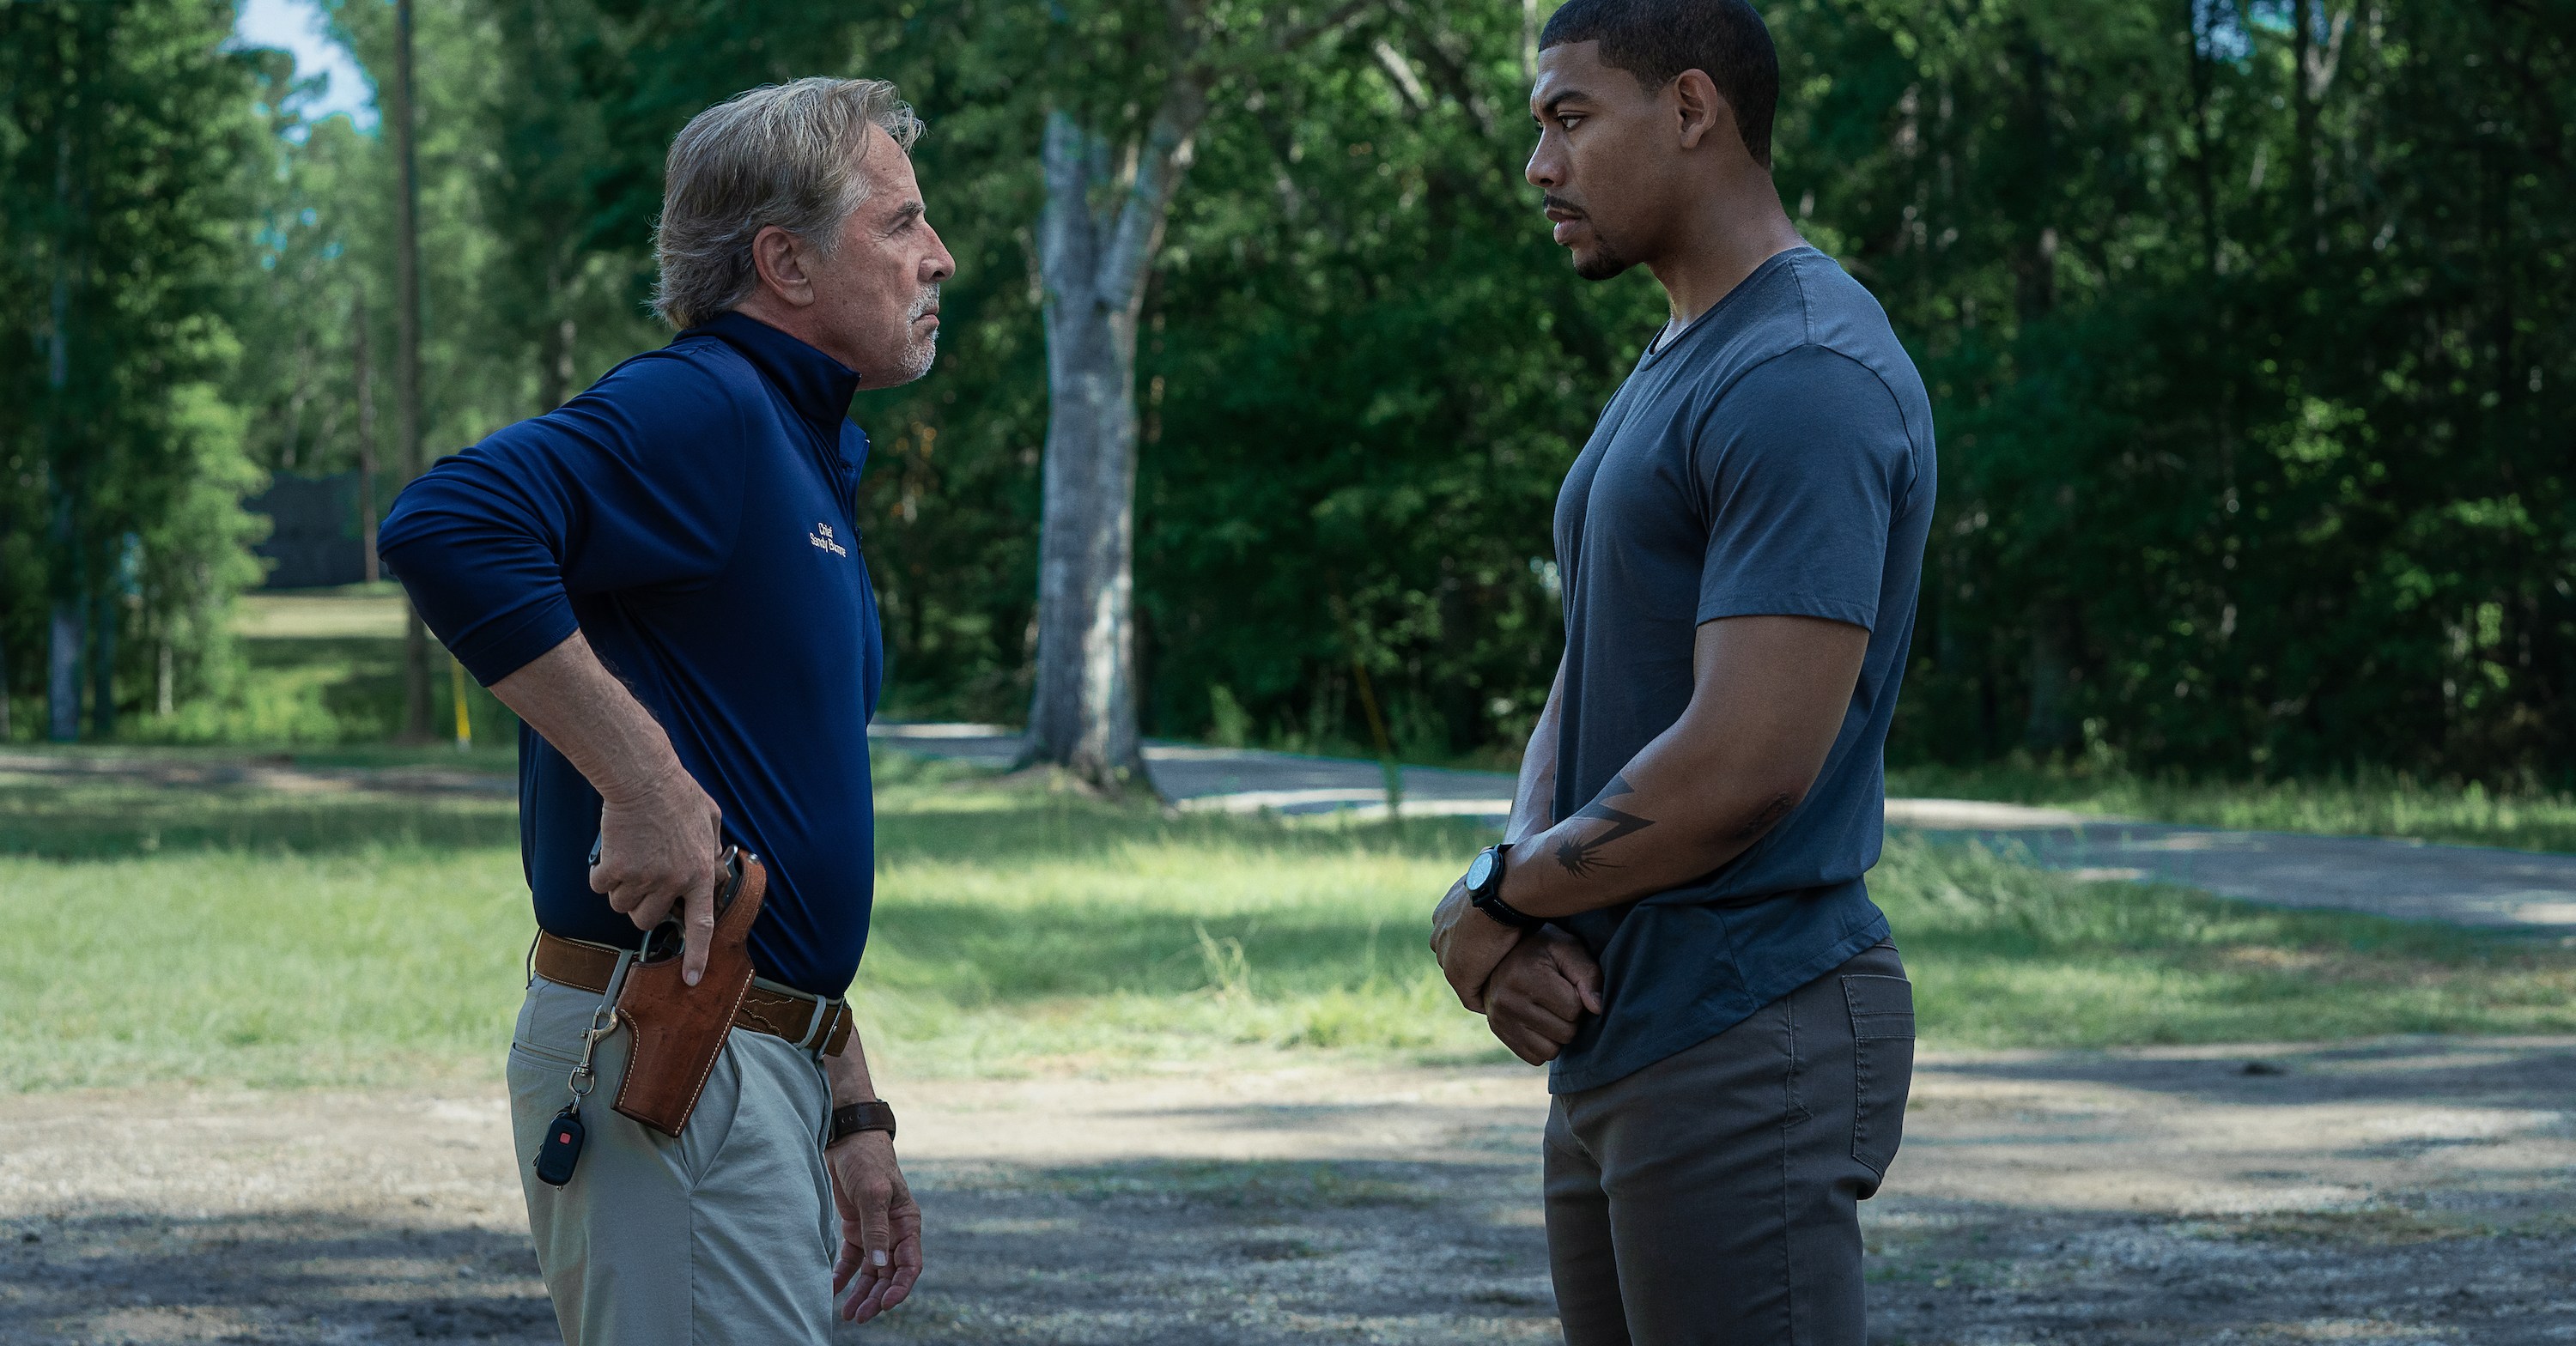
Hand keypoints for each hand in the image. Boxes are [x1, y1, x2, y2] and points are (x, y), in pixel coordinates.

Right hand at [591, 766, 722, 983]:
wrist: (643, 778)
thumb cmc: (678, 794)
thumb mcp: (710, 820)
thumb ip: (710, 849)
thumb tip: (712, 869)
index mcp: (699, 874)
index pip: (700, 925)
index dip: (697, 955)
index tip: (691, 980)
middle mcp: (672, 882)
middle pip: (647, 920)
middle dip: (642, 907)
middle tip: (642, 880)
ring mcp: (642, 878)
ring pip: (621, 906)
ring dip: (620, 889)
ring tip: (630, 856)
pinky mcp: (614, 870)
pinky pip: (599, 888)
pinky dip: (599, 874)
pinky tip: (611, 851)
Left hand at [827, 1130, 922, 1322]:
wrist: (846, 1140)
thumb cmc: (867, 1161)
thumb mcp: (874, 1192)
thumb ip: (875, 1228)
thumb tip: (879, 1263)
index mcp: (907, 1224)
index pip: (910, 1264)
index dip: (900, 1287)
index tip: (886, 1304)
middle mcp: (893, 1232)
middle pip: (888, 1274)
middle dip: (876, 1297)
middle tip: (860, 1316)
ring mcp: (873, 1233)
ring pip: (870, 1272)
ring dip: (861, 1293)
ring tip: (848, 1314)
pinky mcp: (854, 1230)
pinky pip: (850, 1261)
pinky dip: (842, 1277)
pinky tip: (832, 1291)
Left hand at [1430, 877, 1521, 1013]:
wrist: (1500, 892)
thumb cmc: (1506, 881)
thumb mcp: (1495, 879)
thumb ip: (1492, 885)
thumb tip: (1498, 868)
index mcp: (1446, 911)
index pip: (1459, 934)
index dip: (1479, 943)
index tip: (1499, 948)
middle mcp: (1438, 932)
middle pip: (1458, 956)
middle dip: (1477, 964)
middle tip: (1504, 969)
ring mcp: (1446, 955)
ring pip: (1465, 976)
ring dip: (1483, 981)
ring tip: (1509, 985)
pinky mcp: (1458, 975)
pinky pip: (1471, 997)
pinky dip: (1486, 1000)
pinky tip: (1507, 999)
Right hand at [1485, 929, 1603, 1065]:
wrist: (1500, 957)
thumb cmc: (1541, 952)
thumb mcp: (1567, 949)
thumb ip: (1587, 974)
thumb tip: (1597, 1008)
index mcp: (1525, 976)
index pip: (1573, 1008)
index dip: (1579, 998)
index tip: (1568, 985)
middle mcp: (1508, 1001)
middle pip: (1566, 1032)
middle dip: (1570, 1018)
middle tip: (1560, 999)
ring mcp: (1500, 1021)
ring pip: (1552, 1050)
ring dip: (1558, 1034)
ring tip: (1550, 1011)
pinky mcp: (1499, 1034)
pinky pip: (1536, 1058)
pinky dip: (1543, 1045)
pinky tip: (1539, 1023)